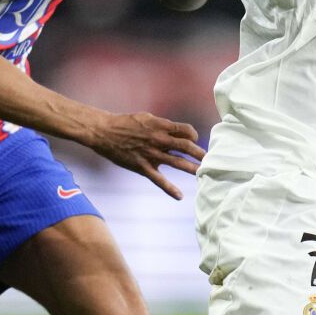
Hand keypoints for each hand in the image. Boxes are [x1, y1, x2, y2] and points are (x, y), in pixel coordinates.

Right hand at [87, 111, 205, 199]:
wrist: (104, 132)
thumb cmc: (125, 123)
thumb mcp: (147, 118)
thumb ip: (162, 125)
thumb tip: (177, 131)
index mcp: (160, 126)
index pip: (186, 130)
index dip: (194, 135)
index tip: (196, 140)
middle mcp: (159, 140)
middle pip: (186, 147)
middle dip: (200, 153)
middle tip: (210, 159)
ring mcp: (151, 154)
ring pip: (177, 163)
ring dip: (192, 169)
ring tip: (203, 174)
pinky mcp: (142, 167)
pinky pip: (159, 180)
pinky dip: (170, 189)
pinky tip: (179, 196)